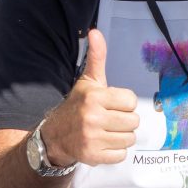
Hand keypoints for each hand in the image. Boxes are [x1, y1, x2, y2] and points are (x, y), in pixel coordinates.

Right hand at [41, 29, 139, 165]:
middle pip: (133, 121)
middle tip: (109, 120)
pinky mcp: (92, 156)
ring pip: (129, 138)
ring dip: (121, 137)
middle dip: (124, 121)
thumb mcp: (87, 81)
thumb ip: (96, 57)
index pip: (131, 101)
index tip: (111, 105)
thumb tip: (95, 32)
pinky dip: (115, 151)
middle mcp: (92, 117)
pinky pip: (121, 155)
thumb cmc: (77, 106)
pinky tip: (103, 144)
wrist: (54, 136)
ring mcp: (92, 138)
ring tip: (106, 132)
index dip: (124, 104)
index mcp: (94, 96)